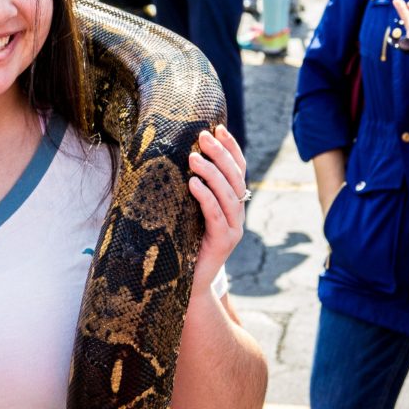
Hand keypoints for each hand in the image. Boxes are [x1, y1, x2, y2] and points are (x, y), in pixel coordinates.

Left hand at [187, 125, 247, 291]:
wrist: (184, 282)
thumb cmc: (180, 240)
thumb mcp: (184, 208)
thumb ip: (187, 187)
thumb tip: (171, 154)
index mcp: (231, 202)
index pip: (238, 169)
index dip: (231, 147)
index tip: (218, 127)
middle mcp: (237, 213)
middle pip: (236, 177)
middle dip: (221, 154)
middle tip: (203, 136)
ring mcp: (233, 228)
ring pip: (229, 194)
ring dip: (212, 172)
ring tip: (194, 158)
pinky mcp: (223, 243)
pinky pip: (216, 216)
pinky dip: (206, 197)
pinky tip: (193, 184)